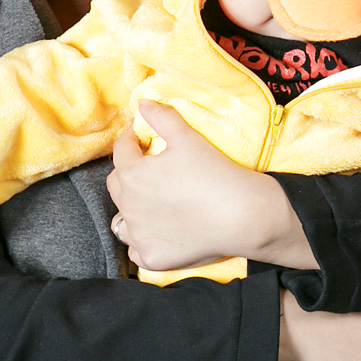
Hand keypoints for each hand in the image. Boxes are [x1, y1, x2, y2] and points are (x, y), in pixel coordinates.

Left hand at [108, 102, 318, 270]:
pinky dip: (143, 241)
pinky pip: (135, 249)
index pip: (122, 150)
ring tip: (151, 205)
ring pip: (122, 220)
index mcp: (132, 174)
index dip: (131, 140)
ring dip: (131, 210)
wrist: (243, 216)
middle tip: (149, 170)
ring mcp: (138, 235)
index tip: (141, 138)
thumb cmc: (215, 173)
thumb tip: (143, 103)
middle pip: (117, 185)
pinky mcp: (151, 257)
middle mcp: (128, 206)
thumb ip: (162, 118)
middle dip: (128, 173)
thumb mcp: (188, 138)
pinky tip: (159, 234)